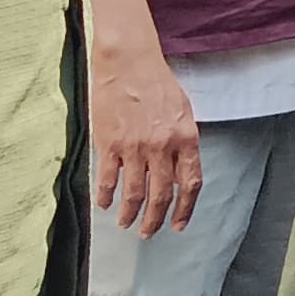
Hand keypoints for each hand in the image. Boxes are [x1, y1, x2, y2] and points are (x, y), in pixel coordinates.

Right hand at [90, 33, 201, 235]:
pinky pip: (108, 179)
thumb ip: (182, 144)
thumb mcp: (182, 112)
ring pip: (134, 194)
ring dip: (130, 214)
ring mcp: (135, 147)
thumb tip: (177, 176)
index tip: (179, 225)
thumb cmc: (157, 83)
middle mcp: (162, 146)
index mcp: (185, 138)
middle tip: (148, 233)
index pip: (190, 184)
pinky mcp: (110, 143)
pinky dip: (106, 196)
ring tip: (125, 223)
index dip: (185, 209)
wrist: (128, 62)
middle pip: (161, 196)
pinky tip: (104, 204)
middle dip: (155, 220)